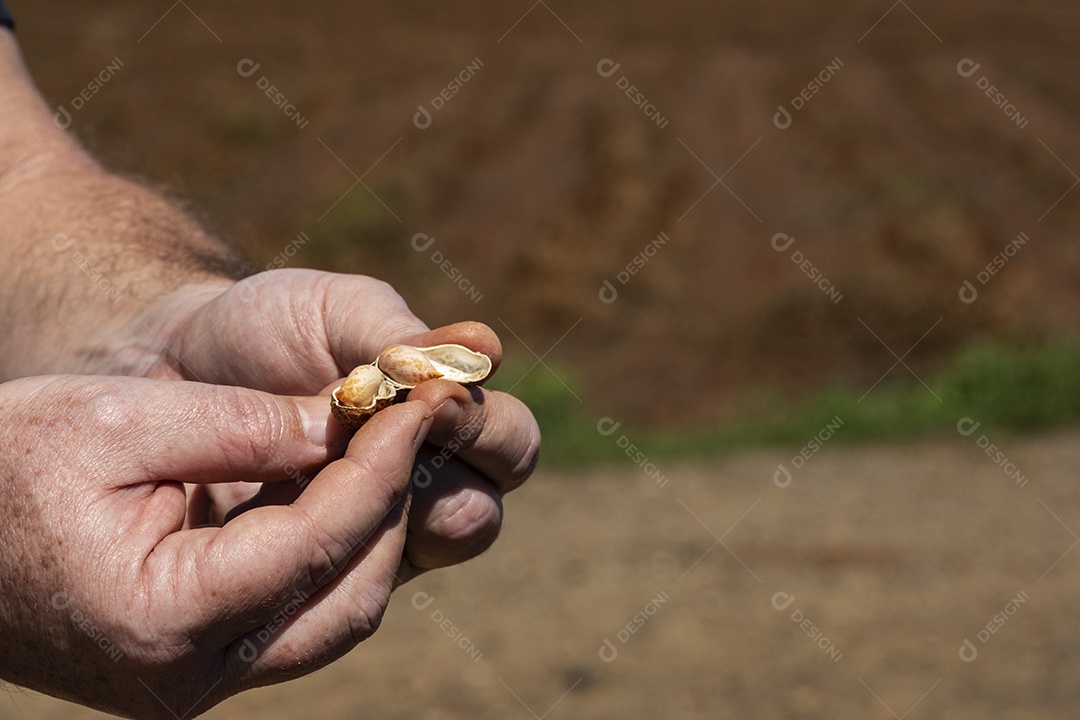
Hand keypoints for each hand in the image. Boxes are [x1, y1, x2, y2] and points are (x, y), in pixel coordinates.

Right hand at [0, 374, 430, 717]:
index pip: (319, 542)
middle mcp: (188, 676)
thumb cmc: (4, 466)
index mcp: (161, 617)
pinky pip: (299, 617)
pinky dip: (332, 554)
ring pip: (335, 616)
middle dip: (391, 503)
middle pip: (349, 596)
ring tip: (384, 450)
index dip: (381, 466)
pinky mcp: (197, 667)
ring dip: (371, 533)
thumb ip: (242, 425)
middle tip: (413, 422)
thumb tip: (346, 425)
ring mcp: (194, 683)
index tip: (422, 401)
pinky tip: (341, 489)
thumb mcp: (115, 420)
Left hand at [96, 268, 539, 577]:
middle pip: (480, 514)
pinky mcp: (314, 574)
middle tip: (388, 435)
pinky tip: (280, 507)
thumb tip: (486, 350)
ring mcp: (371, 538)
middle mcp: (425, 489)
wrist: (169, 367)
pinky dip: (326, 543)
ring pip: (406, 563)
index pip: (510, 446)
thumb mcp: (335, 312)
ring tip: (328, 469)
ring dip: (387, 513)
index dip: (485, 428)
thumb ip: (404, 336)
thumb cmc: (267, 329)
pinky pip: (345, 582)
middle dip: (446, 476)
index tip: (435, 397)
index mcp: (448, 425)